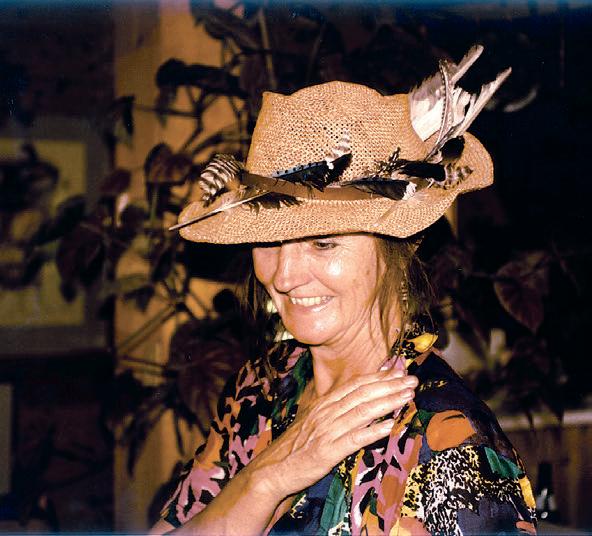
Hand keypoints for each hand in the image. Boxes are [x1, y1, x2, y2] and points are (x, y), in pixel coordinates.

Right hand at [246, 368, 417, 500]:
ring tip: (407, 396)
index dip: (378, 377)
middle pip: (363, 393)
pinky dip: (375, 431)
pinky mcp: (329, 450)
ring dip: (388, 402)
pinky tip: (392, 426)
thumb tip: (356, 400)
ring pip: (363, 411)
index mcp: (324, 403)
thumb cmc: (296, 445)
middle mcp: (327, 412)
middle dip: (389, 385)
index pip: (355, 384)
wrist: (274, 468)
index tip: (398, 371)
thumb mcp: (314, 420)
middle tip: (411, 380)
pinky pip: (356, 438)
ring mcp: (328, 430)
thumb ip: (334, 410)